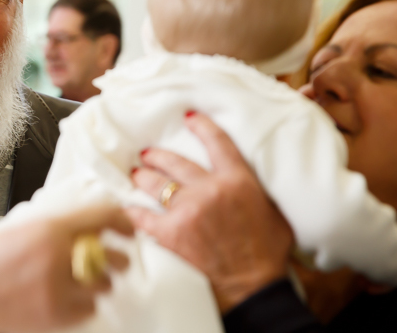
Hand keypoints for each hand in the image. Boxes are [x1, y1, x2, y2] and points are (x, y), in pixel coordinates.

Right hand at [0, 205, 133, 332]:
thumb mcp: (7, 231)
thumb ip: (40, 229)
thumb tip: (66, 228)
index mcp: (47, 229)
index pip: (103, 216)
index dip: (121, 219)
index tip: (126, 225)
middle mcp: (59, 258)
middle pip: (112, 256)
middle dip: (115, 257)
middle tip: (111, 257)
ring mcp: (59, 291)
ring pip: (102, 286)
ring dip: (97, 282)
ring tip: (83, 280)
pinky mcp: (55, 317)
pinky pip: (88, 309)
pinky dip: (83, 304)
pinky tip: (68, 299)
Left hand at [128, 112, 294, 313]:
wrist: (254, 280)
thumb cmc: (268, 246)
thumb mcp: (271, 206)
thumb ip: (253, 185)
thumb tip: (243, 172)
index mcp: (236, 180)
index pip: (216, 142)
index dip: (201, 126)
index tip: (189, 116)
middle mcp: (208, 190)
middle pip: (174, 162)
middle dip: (157, 155)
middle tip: (147, 152)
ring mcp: (187, 210)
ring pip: (156, 184)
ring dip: (142, 176)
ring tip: (135, 173)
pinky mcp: (171, 232)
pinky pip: (144, 216)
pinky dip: (132, 211)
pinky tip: (125, 206)